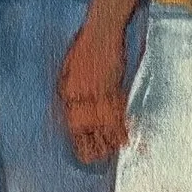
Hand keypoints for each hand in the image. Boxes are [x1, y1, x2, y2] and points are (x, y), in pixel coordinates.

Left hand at [59, 23, 130, 163]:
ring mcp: (98, 91)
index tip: (83, 153)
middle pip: (87, 126)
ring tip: (112, 153)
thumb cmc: (83, 47)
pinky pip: (117, 111)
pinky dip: (121, 125)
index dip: (79, 140)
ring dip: (108, 139)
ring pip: (103, 122)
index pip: (72, 123)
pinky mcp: (113, 86)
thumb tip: (71, 106)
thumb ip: (69, 89)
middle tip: (98, 159)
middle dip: (93, 144)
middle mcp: (81, 94)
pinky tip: (124, 137)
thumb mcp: (68, 69)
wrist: (100, 32)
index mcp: (67, 91)